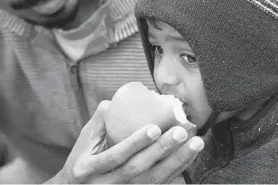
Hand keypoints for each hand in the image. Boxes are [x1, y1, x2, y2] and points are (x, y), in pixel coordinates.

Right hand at [46, 100, 203, 183]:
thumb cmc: (82, 160)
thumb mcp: (83, 141)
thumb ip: (100, 121)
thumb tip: (116, 101)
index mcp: (89, 168)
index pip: (115, 156)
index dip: (135, 143)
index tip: (155, 128)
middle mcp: (106, 184)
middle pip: (138, 170)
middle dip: (162, 151)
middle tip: (181, 132)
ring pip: (153, 180)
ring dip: (177, 162)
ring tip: (195, 143)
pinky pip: (160, 184)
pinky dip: (177, 170)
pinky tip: (189, 156)